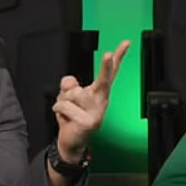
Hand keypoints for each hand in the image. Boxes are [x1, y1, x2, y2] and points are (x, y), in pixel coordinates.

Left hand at [52, 40, 129, 160]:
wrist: (71, 143)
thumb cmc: (72, 117)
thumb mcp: (68, 97)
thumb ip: (69, 85)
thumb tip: (70, 82)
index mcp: (99, 92)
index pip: (110, 72)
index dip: (118, 57)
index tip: (126, 43)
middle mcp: (101, 100)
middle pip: (103, 80)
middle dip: (105, 67)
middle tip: (108, 54)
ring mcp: (97, 112)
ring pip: (71, 93)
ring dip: (62, 101)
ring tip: (68, 112)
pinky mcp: (88, 122)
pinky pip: (64, 106)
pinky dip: (59, 111)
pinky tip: (66, 119)